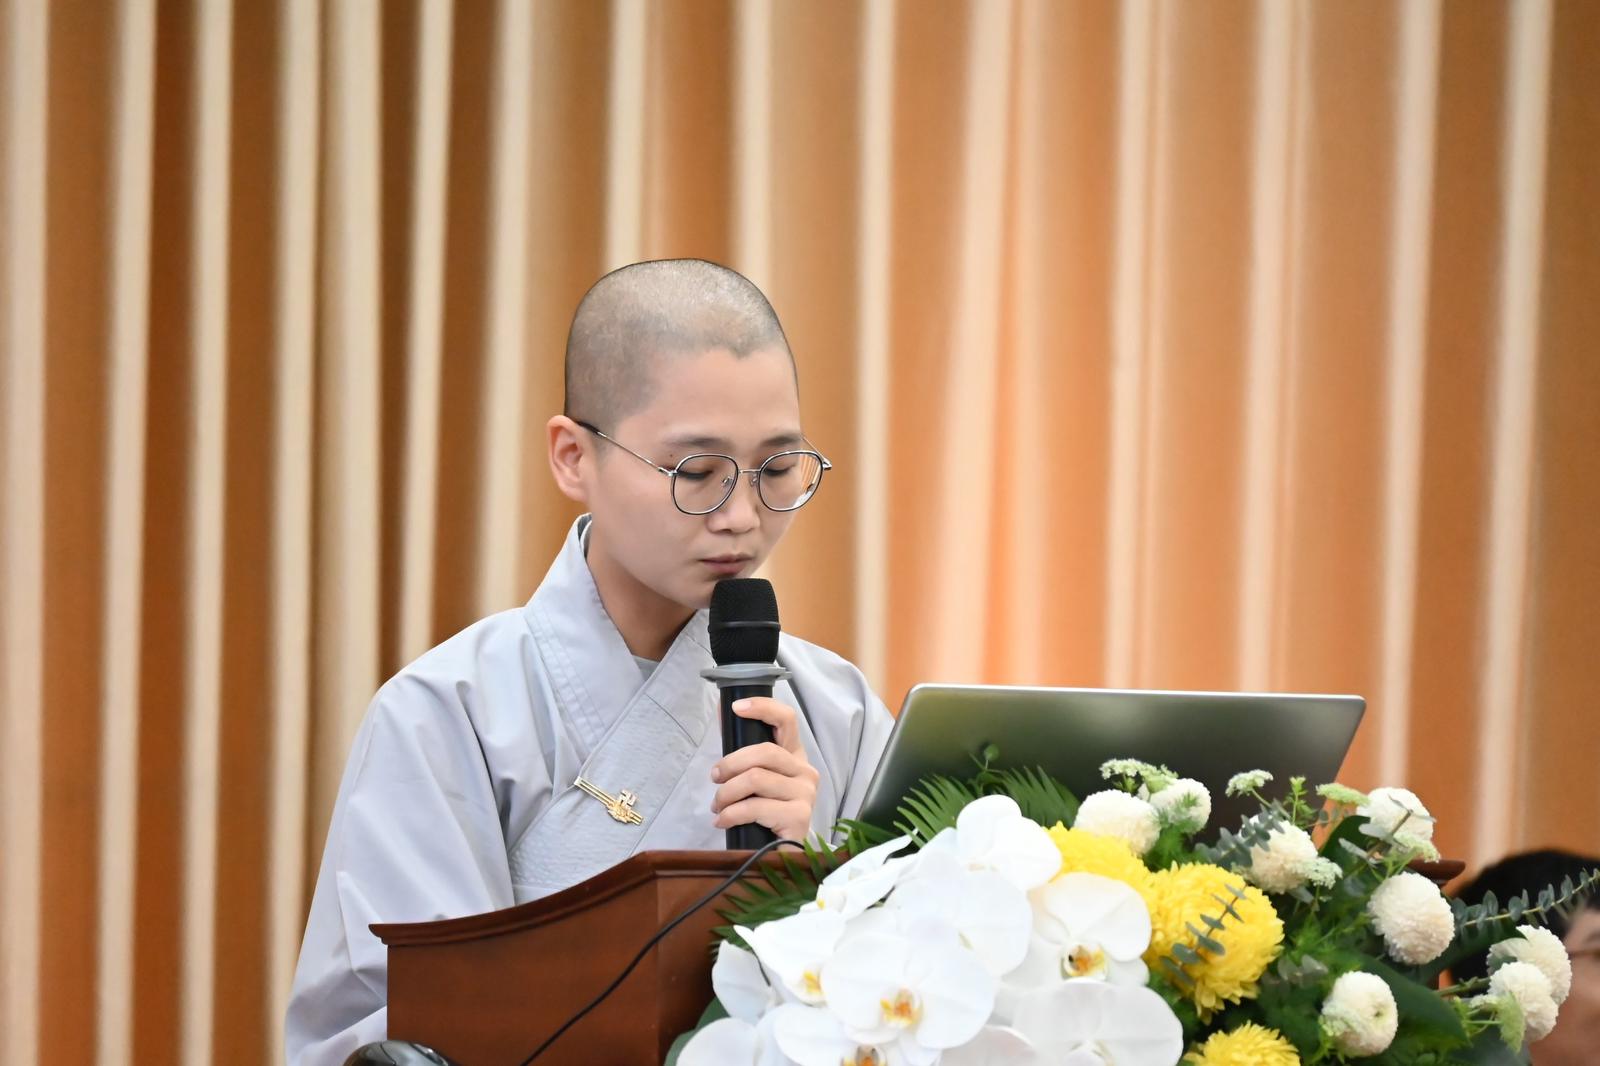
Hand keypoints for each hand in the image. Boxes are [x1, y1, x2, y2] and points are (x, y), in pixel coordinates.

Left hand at [710, 697, 819, 841]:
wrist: (779, 857)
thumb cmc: (764, 815)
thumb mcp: (754, 781)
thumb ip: (743, 751)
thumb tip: (722, 709)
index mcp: (795, 757)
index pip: (786, 719)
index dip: (762, 708)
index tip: (735, 708)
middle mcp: (806, 771)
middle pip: (764, 751)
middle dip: (730, 764)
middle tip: (714, 778)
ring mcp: (806, 794)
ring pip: (755, 779)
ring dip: (726, 793)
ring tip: (717, 806)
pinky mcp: (799, 817)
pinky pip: (755, 807)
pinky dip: (730, 814)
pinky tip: (722, 821)